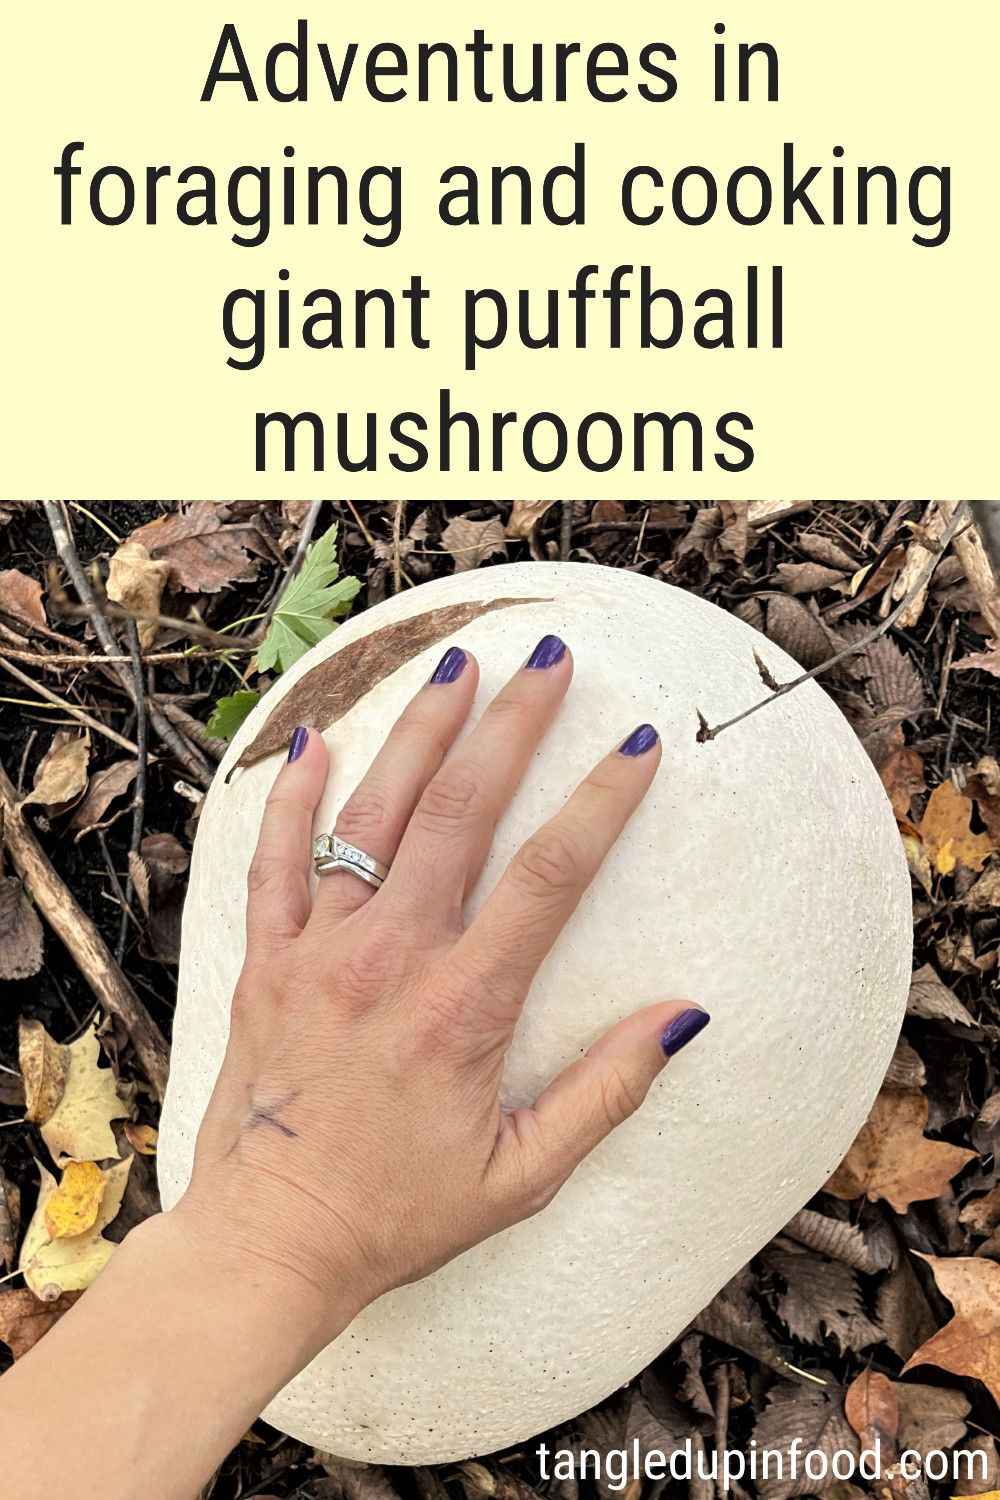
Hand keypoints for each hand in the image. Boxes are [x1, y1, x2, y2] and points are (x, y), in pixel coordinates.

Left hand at [174, 635, 707, 1333]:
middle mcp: (391, 958)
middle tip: (548, 661)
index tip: (638, 747)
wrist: (268, 1244)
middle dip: (512, 725)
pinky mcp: (265, 961)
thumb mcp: (525, 1175)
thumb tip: (683, 1016)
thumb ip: (607, 1091)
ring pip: (373, 815)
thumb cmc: (399, 1217)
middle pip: (461, 811)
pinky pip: (274, 859)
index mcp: (465, 1004)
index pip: (552, 874)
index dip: (602, 801)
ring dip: (419, 732)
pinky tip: (315, 739)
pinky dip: (292, 796)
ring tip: (457, 666)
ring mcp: (320, 951)